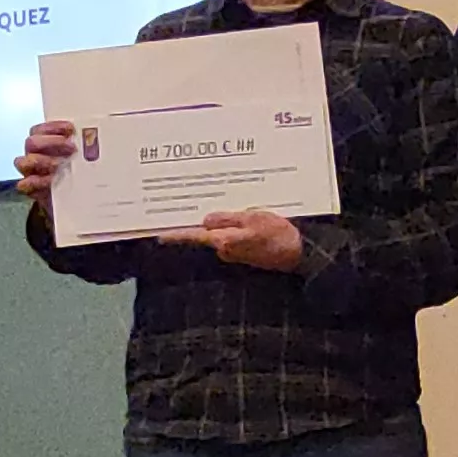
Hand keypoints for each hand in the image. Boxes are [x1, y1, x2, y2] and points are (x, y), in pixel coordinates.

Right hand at [14, 120, 76, 200]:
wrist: (76, 199)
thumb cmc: (77, 174)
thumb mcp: (81, 157)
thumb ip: (83, 146)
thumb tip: (92, 137)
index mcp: (42, 143)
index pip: (40, 129)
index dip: (54, 127)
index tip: (70, 129)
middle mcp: (33, 155)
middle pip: (31, 142)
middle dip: (51, 142)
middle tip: (71, 147)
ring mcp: (29, 172)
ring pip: (22, 161)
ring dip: (43, 161)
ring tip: (61, 164)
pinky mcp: (30, 190)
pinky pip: (24, 184)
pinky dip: (37, 181)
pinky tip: (52, 180)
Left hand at [164, 207, 304, 272]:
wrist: (297, 254)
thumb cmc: (277, 235)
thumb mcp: (252, 219)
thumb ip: (227, 219)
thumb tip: (206, 220)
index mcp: (225, 241)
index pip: (196, 237)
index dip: (177, 235)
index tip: (160, 236)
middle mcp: (225, 250)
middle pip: (206, 233)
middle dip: (202, 220)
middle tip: (194, 202)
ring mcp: (234, 253)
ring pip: (220, 233)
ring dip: (222, 221)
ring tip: (227, 204)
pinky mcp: (243, 252)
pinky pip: (231, 236)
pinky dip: (232, 227)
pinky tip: (242, 217)